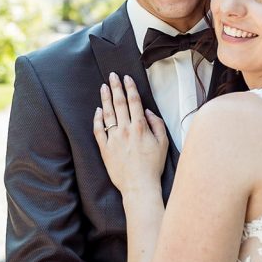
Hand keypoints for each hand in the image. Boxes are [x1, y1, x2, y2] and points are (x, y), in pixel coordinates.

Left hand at [93, 73, 168, 193]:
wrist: (139, 186)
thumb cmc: (153, 166)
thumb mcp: (163, 143)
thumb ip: (157, 124)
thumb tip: (147, 112)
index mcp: (140, 127)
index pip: (134, 102)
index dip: (130, 88)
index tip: (126, 78)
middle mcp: (125, 130)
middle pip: (119, 103)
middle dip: (116, 87)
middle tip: (112, 75)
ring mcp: (113, 139)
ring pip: (107, 114)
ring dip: (105, 99)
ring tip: (103, 87)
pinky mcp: (105, 148)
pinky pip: (98, 130)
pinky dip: (97, 119)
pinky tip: (98, 111)